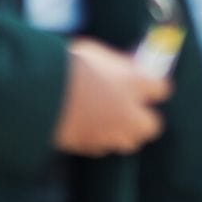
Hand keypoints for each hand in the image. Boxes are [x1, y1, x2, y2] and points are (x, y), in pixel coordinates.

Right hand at [53, 39, 171, 156]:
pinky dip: (97, 140)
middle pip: (152, 126)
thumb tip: (126, 66)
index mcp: (134, 82)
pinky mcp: (89, 146)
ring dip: (121, 133)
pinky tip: (86, 127)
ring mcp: (110, 132)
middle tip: (131, 110)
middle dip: (144, 119)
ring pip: (128, 142)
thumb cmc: (67, 66)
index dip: (154, 88)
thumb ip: (116, 64)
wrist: (38, 92)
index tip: (147, 86)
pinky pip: (101, 147)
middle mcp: (128, 111)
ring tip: (107, 120)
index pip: (162, 89)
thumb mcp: (96, 54)